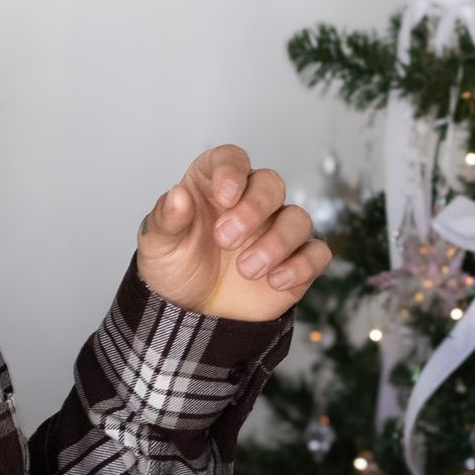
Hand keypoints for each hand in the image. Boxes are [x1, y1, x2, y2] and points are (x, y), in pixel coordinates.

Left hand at [134, 144, 330, 320]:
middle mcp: (250, 203)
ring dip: (276, 242)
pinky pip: (316, 253)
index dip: (232, 171)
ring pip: (298, 218)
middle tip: (226, 240)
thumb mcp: (158, 245)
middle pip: (271, 183)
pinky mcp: (295, 261)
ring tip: (247, 270)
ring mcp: (275, 231)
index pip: (232, 159)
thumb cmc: (176, 268)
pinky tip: (275, 281)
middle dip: (254, 209)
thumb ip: (167, 219)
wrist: (191, 314)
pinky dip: (302, 265)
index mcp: (215, 187)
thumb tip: (177, 195)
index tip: (224, 196)